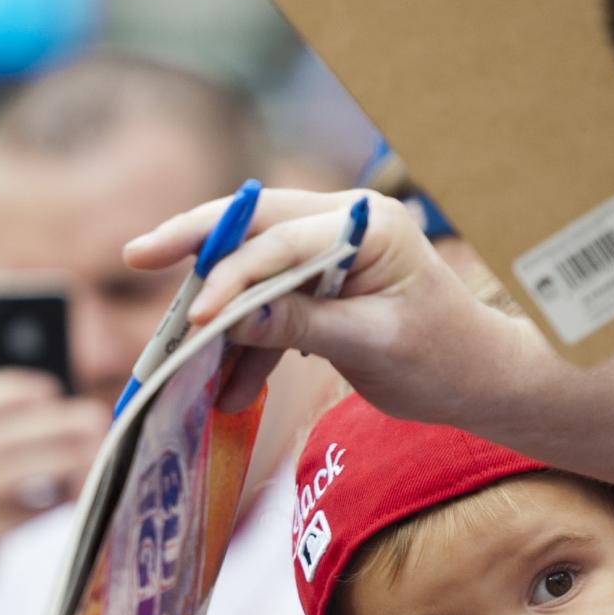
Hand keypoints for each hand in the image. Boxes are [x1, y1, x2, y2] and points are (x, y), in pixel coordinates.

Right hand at [0, 371, 109, 614]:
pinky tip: (72, 498)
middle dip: (60, 423)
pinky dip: (55, 502)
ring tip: (93, 460)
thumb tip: (54, 413)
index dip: (16, 389)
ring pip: (22, 469)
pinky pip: (27, 512)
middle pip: (8, 433)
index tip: (52, 390)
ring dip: (67, 461)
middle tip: (95, 421)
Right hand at [127, 191, 536, 432]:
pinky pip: (267, 305)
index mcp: (367, 225)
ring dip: (221, 319)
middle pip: (252, 227)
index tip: (194, 320)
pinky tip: (228, 390)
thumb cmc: (441, 358)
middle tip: (136, 256)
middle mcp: (343, 224)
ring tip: (183, 364)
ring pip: (252, 270)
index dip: (232, 277)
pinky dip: (246, 346)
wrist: (477, 379)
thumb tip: (232, 316)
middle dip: (194, 247)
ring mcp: (328, 251)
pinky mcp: (318, 284)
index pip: (281, 240)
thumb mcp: (372, 345)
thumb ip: (301, 324)